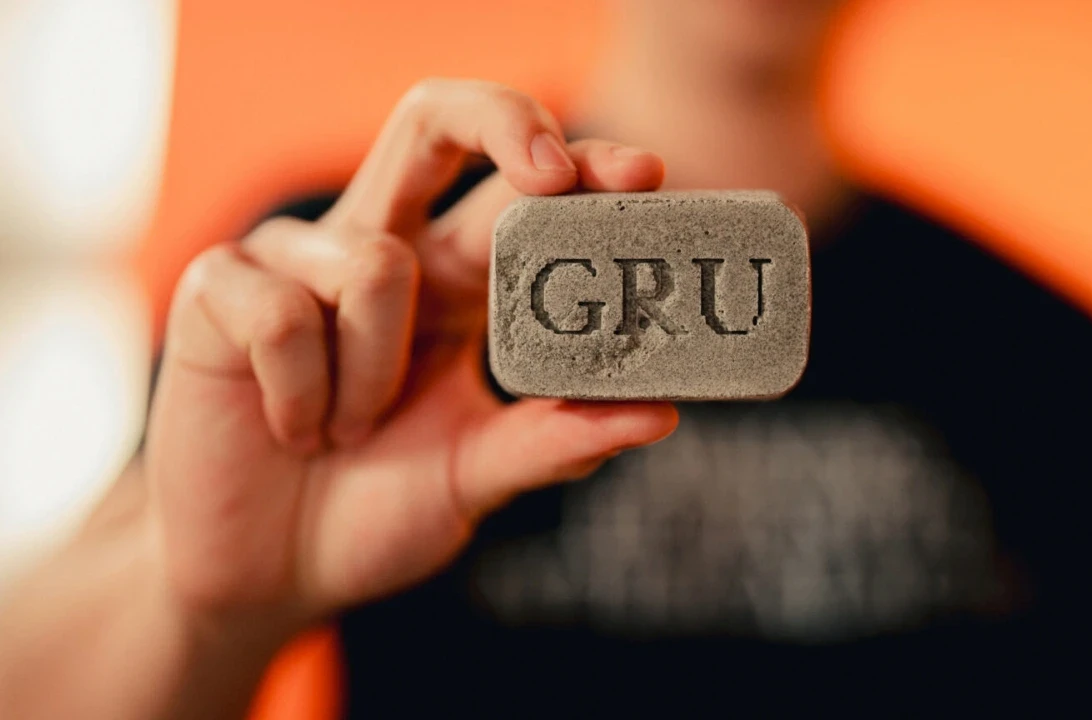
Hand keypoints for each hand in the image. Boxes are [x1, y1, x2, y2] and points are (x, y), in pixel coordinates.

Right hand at [146, 79, 677, 632]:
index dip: (581, 167)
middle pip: (434, 120)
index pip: (520, 193)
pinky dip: (302, 394)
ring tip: (352, 431)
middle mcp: (385, 250)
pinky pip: (285, 314)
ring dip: (377, 375)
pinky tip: (292, 431)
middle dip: (499, 119)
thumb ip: (556, 441)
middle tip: (551, 175)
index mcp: (455, 283)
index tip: (645, 176)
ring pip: (375, 263)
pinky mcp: (220, 285)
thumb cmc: (378, 511)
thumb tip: (660, 413)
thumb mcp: (478, 475)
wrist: (267, 574)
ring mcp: (298, 259)